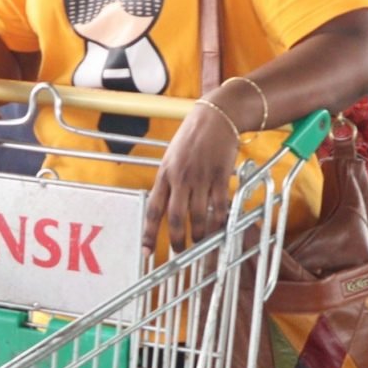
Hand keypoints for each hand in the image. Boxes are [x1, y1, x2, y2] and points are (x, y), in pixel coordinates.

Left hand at [144, 100, 241, 254]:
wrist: (216, 116)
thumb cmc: (193, 135)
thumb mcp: (172, 155)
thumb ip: (169, 179)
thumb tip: (166, 204)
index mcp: (165, 173)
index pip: (153, 208)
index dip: (149, 233)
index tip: (147, 251)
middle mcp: (181, 177)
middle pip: (176, 217)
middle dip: (177, 240)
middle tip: (179, 251)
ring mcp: (201, 178)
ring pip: (199, 216)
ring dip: (200, 234)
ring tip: (200, 241)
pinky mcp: (220, 177)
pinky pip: (219, 207)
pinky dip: (219, 222)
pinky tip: (218, 229)